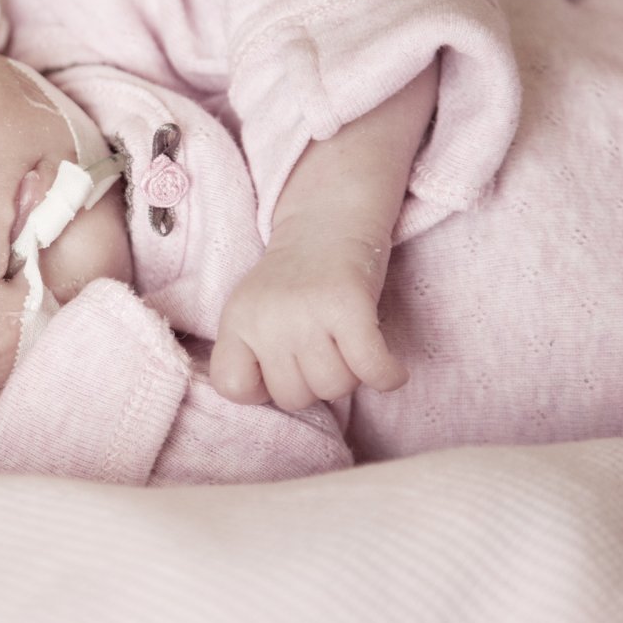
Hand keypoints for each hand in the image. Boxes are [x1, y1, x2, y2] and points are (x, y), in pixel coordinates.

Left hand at [211, 230, 408, 410]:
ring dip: (350, 373)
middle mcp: (266, 319)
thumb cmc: (293, 280)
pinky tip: (390, 367)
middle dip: (313, 381)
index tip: (278, 363)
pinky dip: (388, 375)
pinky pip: (372, 371)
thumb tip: (266, 401)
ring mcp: (306, 314)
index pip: (233, 387)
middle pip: (293, 398)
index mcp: (236, 321)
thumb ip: (250, 354)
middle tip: (321, 346)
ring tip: (346, 342)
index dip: (261, 386)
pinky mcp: (349, 308)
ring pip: (334, 388)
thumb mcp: (253, 311)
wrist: (327, 221)